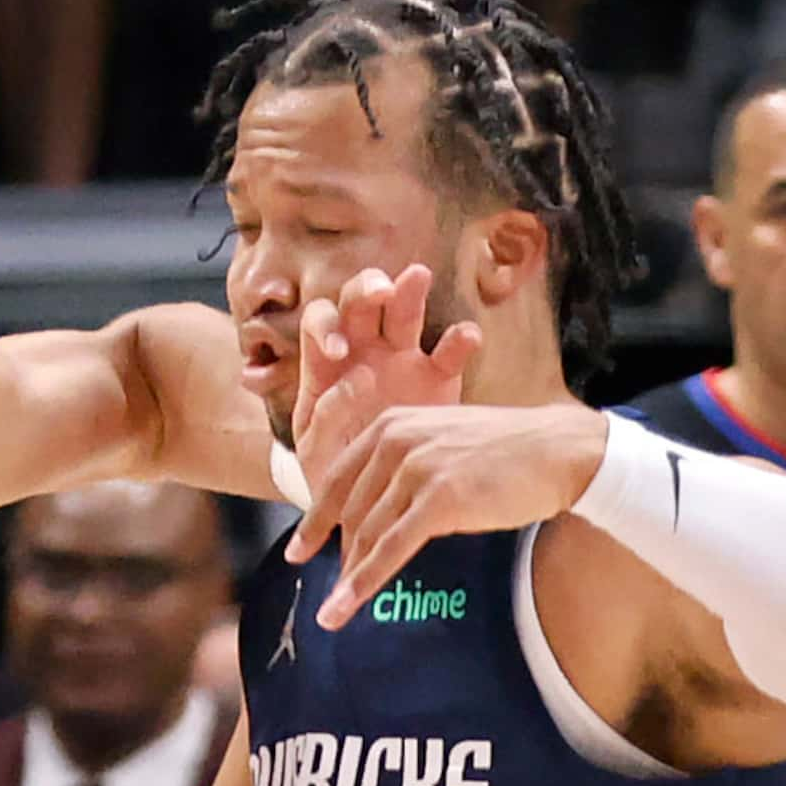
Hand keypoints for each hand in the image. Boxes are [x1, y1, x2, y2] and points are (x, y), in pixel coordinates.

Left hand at [288, 264, 481, 476]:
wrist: (376, 507)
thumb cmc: (336, 478)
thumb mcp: (319, 454)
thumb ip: (326, 419)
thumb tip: (354, 380)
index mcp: (326, 367)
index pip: (320, 323)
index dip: (326, 328)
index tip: (339, 352)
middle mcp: (362, 354)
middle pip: (361, 303)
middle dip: (367, 290)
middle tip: (380, 294)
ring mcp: (402, 363)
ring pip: (405, 313)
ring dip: (409, 290)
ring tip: (417, 278)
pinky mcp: (438, 381)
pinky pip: (451, 352)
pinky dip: (460, 339)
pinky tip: (466, 337)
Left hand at [292, 402, 609, 629]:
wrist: (558, 450)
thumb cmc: (507, 451)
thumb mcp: (442, 442)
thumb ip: (405, 466)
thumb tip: (378, 512)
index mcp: (391, 425)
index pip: (338, 479)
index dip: (315, 519)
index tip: (299, 550)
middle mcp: (396, 441)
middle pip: (350, 511)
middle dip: (336, 554)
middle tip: (329, 590)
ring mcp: (417, 469)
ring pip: (366, 534)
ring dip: (346, 578)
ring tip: (332, 611)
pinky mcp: (439, 499)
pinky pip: (390, 549)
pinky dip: (364, 581)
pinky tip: (346, 605)